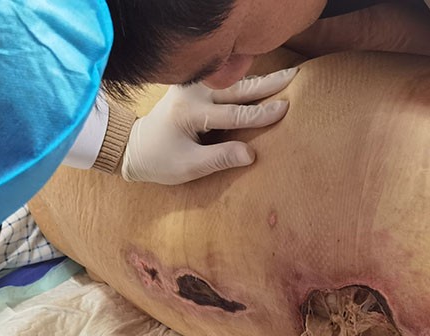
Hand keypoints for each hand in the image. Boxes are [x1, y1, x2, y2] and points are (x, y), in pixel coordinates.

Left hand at [121, 68, 296, 184]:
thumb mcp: (189, 167)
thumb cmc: (160, 161)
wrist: (134, 146)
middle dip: (268, 83)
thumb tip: (251, 154)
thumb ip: (220, 159)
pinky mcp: (193, 87)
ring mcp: (192, 87)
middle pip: (237, 88)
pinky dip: (245, 82)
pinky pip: (224, 83)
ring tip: (287, 74)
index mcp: (190, 113)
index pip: (234, 113)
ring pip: (233, 82)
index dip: (261, 113)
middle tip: (294, 75)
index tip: (285, 108)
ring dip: (260, 79)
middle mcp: (192, 93)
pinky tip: (264, 79)